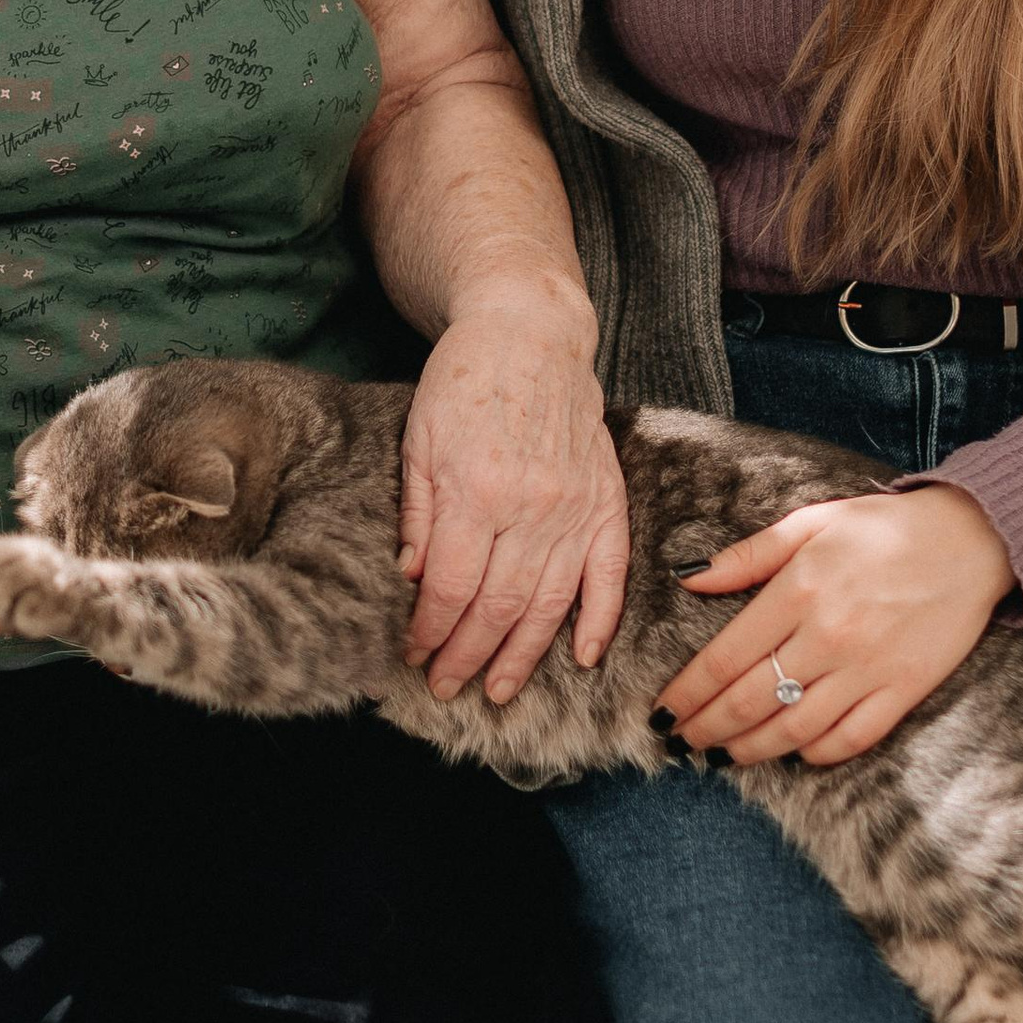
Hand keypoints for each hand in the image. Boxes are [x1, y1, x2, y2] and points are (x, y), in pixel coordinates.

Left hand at [398, 286, 631, 705]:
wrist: (531, 332)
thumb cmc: (464, 381)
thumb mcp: (418, 440)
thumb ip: (419, 516)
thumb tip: (413, 583)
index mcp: (476, 491)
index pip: (452, 588)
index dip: (430, 631)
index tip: (413, 653)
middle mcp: (531, 507)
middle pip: (497, 607)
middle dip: (467, 656)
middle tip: (446, 686)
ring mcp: (575, 507)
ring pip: (549, 604)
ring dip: (522, 656)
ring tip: (499, 690)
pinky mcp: (606, 501)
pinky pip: (609, 574)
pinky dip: (599, 620)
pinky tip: (583, 657)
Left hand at [659, 484, 1013, 767]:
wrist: (971, 539)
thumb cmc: (884, 528)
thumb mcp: (811, 522)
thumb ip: (749, 555)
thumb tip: (690, 579)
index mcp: (797, 591)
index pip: (724, 658)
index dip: (688, 693)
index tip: (663, 713)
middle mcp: (827, 635)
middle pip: (750, 701)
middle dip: (707, 729)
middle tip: (682, 744)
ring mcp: (867, 668)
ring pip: (794, 728)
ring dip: (751, 750)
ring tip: (723, 757)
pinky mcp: (904, 689)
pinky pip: (852, 738)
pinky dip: (817, 754)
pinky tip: (795, 754)